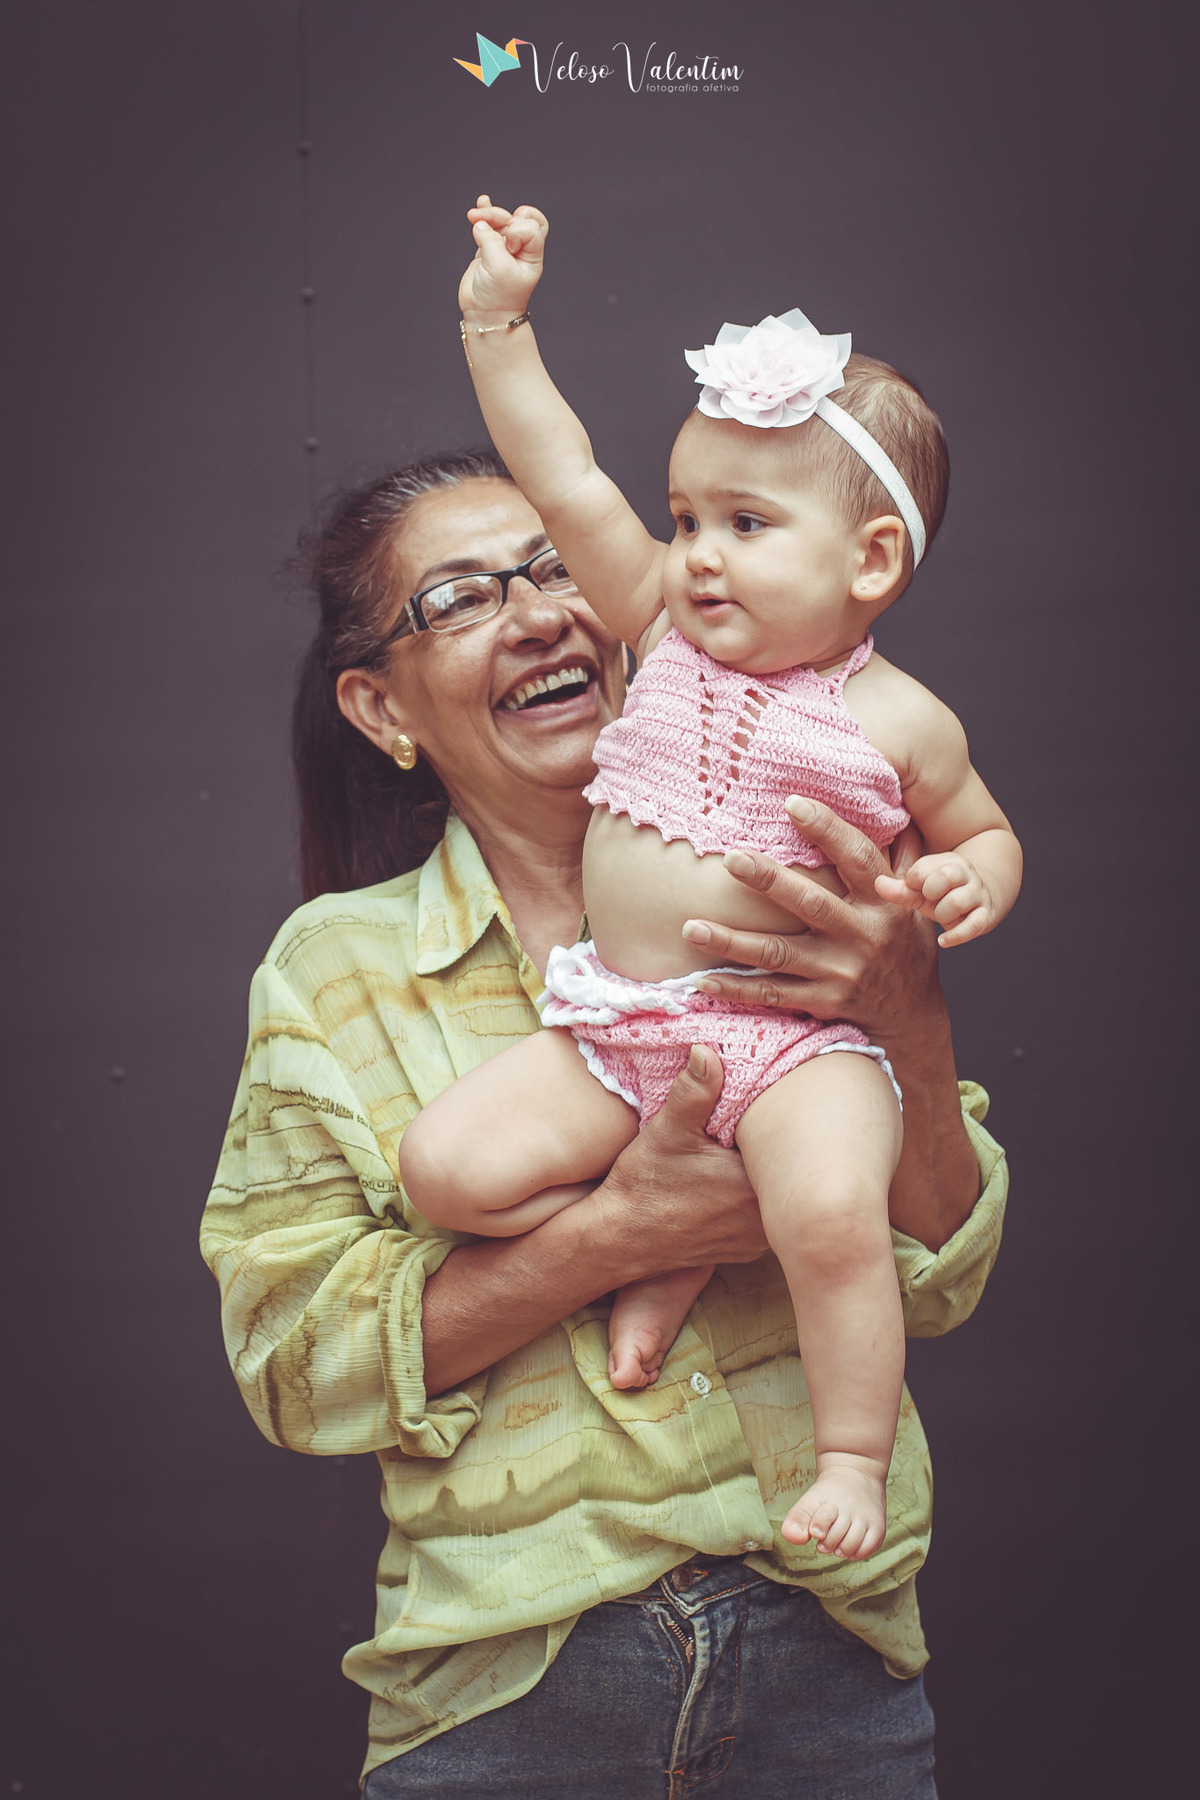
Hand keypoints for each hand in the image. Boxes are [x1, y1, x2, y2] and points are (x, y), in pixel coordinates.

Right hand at [459, 194, 547, 316]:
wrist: (484, 315)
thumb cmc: (498, 297)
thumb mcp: (499, 267)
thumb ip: (490, 240)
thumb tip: (479, 223)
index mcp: (532, 255)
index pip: (532, 227)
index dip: (518, 230)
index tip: (508, 247)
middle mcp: (521, 249)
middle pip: (517, 219)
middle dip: (501, 215)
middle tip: (485, 221)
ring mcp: (504, 248)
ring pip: (501, 220)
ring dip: (489, 214)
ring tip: (473, 215)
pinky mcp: (488, 249)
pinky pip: (488, 226)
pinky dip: (485, 212)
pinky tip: (482, 201)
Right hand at [596, 1046, 767, 1277]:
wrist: (620, 1239)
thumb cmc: (643, 1186)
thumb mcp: (667, 1132)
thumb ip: (694, 1092)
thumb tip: (708, 1051)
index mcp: (753, 1184)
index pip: (788, 1147)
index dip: (777, 1124)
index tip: (765, 1110)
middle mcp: (764, 1218)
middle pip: (787, 1173)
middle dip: (774, 1149)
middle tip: (754, 1130)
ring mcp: (757, 1239)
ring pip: (778, 1197)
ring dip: (766, 1177)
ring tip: (743, 1156)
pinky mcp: (747, 1250)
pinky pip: (766, 1219)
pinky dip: (755, 1202)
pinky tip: (733, 1187)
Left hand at [679, 798, 940, 1047]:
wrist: (911, 1015)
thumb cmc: (903, 945)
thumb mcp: (912, 900)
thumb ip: (898, 857)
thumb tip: (892, 802)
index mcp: (884, 903)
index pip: (858, 858)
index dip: (828, 829)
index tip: (793, 803)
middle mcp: (863, 936)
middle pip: (812, 904)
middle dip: (769, 880)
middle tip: (730, 858)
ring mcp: (841, 972)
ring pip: (780, 954)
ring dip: (732, 942)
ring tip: (691, 927)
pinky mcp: (823, 1001)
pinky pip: (773, 994)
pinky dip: (737, 988)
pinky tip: (702, 979)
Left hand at [875, 853, 995, 946]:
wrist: (980, 900)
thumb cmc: (942, 895)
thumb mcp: (920, 891)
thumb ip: (900, 889)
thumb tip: (878, 883)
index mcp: (948, 862)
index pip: (923, 869)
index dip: (913, 882)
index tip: (915, 888)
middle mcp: (966, 875)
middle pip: (944, 878)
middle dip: (930, 893)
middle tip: (931, 899)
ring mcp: (978, 894)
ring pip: (956, 902)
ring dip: (942, 913)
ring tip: (941, 915)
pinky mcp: (986, 915)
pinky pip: (973, 926)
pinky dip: (955, 936)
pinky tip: (942, 940)